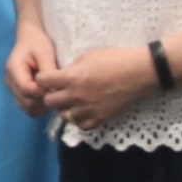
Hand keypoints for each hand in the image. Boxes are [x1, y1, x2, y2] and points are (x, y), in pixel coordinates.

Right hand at [4, 31, 59, 116]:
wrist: (30, 38)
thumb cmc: (38, 42)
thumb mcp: (45, 53)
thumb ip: (49, 71)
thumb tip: (55, 90)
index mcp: (13, 69)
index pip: (27, 90)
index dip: (43, 92)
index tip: (56, 87)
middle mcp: (10, 82)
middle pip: (27, 102)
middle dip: (43, 100)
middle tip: (57, 91)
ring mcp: (14, 89)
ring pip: (28, 108)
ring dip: (42, 105)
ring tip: (52, 93)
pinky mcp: (20, 93)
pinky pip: (29, 108)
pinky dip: (40, 106)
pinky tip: (47, 94)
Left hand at [35, 46, 156, 131]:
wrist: (139, 72)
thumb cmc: (115, 58)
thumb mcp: (87, 56)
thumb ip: (72, 68)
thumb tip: (63, 75)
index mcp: (71, 77)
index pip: (42, 82)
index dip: (42, 79)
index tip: (48, 77)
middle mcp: (76, 96)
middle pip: (50, 102)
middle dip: (50, 95)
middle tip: (58, 91)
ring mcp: (88, 109)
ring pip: (64, 116)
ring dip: (65, 108)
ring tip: (71, 101)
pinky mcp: (101, 118)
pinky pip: (82, 126)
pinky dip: (80, 120)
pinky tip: (83, 111)